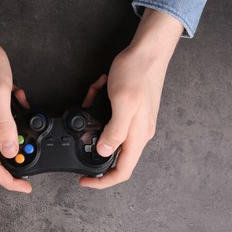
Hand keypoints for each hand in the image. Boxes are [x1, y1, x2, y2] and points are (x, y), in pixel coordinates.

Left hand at [80, 8, 183, 188]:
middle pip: (113, 151)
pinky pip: (110, 115)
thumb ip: (115, 131)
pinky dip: (99, 103)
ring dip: (95, 116)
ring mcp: (135, 121)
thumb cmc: (137, 73)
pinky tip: (100, 88)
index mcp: (137, 135)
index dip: (102, 181)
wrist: (148, 51)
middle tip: (82, 122)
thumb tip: (104, 152)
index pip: (122, 171)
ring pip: (108, 129)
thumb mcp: (123, 103)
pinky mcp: (130, 109)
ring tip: (93, 96)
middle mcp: (138, 132)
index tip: (84, 180)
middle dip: (93, 138)